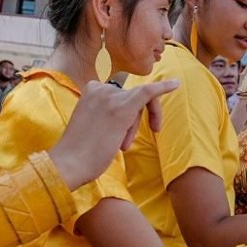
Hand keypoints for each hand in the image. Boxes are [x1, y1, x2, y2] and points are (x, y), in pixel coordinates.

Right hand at [50, 80, 179, 189]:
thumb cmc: (78, 150)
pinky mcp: (122, 108)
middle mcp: (100, 88)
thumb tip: (122, 118)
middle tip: (127, 144)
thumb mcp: (91, 124)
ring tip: (120, 145)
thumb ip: (105, 115)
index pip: (118, 94)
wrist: (70, 162)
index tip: (125, 128)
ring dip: (133, 128)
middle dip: (134, 121)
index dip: (127, 113)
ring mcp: (111, 97)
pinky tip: (176, 84)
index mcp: (91, 90)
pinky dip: (163, 87)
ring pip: (138, 103)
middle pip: (131, 97)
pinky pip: (148, 92)